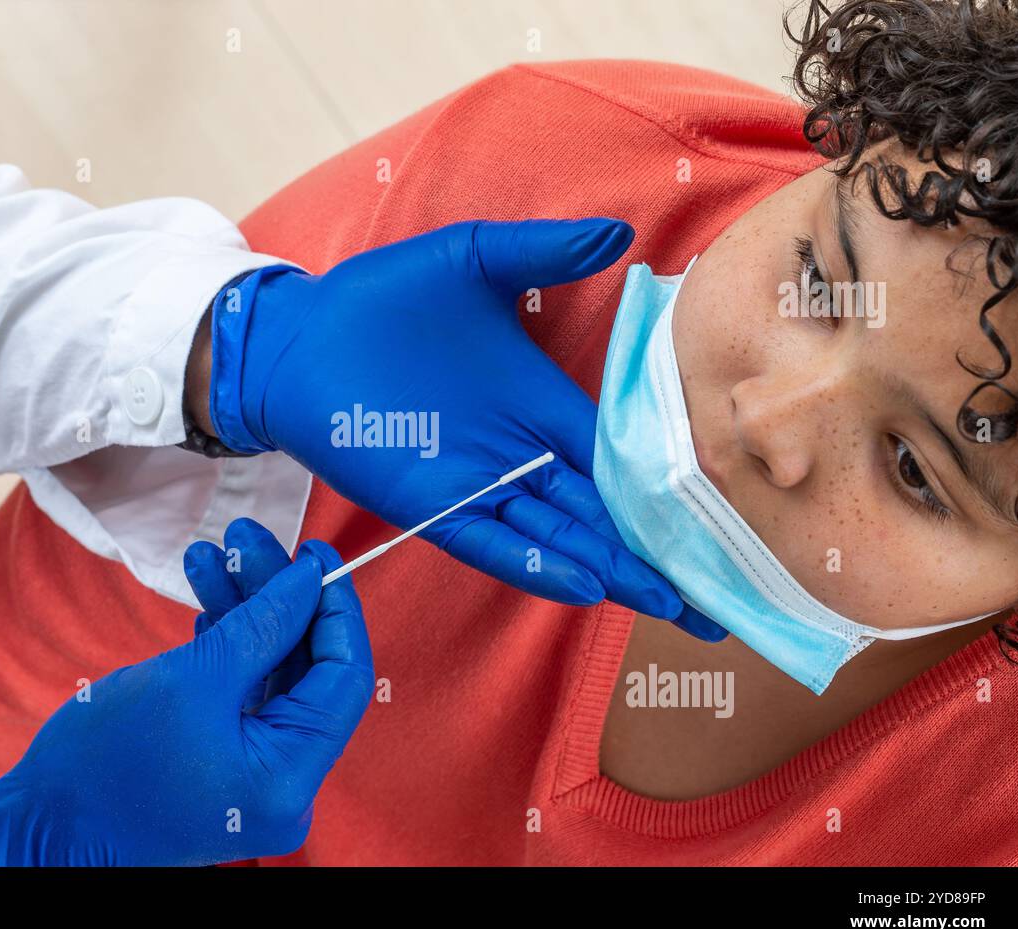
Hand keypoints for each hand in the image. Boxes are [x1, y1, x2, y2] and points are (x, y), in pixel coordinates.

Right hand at [0, 536, 372, 865]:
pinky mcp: (221, 764)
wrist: (34, 829)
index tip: (312, 553)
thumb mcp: (191, 678)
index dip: (333, 607)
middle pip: (305, 669)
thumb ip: (262, 626)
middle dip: (275, 597)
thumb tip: (307, 581)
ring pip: (269, 674)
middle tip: (245, 538)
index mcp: (290, 776)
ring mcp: (252, 776)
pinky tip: (207, 603)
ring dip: (243, 612)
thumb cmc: (104, 764)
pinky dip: (227, 647)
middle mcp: (284, 783)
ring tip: (208, 555)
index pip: (343, 677)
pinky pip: (241, 695)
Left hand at [207, 218, 724, 639]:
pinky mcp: (428, 501)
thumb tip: (618, 234)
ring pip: (555, 535)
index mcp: (538, 404)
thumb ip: (542, 253)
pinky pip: (488, 539)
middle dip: (652, 558)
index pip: (616, 460)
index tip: (717, 527)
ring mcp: (474, 482)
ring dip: (608, 570)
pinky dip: (533, 562)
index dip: (662, 494)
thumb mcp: (473, 260)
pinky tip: (582, 584)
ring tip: (668, 605)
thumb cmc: (383, 297)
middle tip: (712, 605)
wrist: (301, 332)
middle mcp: (516, 453)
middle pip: (598, 514)